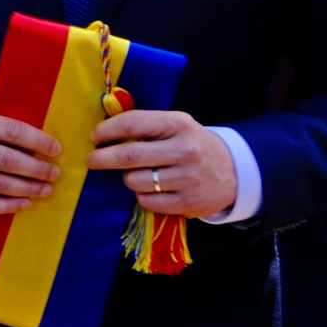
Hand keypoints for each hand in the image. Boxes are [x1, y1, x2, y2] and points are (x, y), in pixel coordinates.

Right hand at [0, 108, 61, 213]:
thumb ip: (1, 129)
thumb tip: (39, 147)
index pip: (10, 131)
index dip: (37, 141)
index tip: (55, 150)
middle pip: (6, 161)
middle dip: (36, 169)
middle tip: (54, 174)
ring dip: (27, 189)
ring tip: (45, 190)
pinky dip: (7, 206)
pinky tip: (24, 203)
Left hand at [84, 110, 238, 218]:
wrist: (234, 171)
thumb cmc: (192, 144)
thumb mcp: (176, 126)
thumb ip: (146, 126)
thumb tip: (104, 131)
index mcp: (178, 124)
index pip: (133, 123)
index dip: (107, 130)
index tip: (95, 137)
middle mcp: (185, 150)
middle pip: (129, 156)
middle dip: (103, 158)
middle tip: (92, 160)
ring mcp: (188, 179)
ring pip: (135, 181)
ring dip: (128, 178)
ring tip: (136, 174)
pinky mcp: (188, 203)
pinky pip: (147, 202)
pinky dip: (141, 196)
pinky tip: (152, 190)